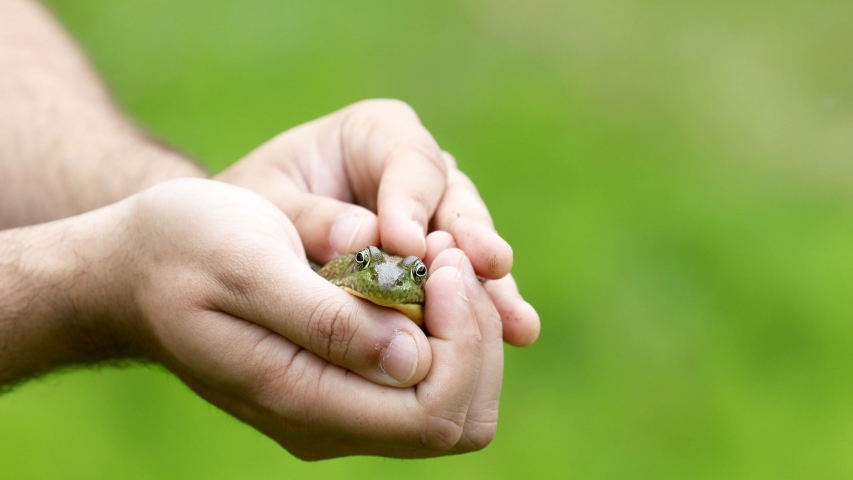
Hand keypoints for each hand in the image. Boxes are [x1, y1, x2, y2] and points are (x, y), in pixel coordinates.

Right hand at [92, 179, 499, 457]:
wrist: (137, 271)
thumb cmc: (184, 251)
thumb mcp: (247, 266)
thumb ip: (325, 320)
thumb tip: (412, 359)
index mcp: (303, 401)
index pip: (433, 413)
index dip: (463, 338)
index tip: (439, 258)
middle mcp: (330, 422)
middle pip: (460, 418)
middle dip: (477, 335)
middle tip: (447, 256)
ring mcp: (340, 409)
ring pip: (454, 402)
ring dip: (468, 331)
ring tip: (436, 260)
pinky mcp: (344, 384)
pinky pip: (427, 379)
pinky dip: (447, 328)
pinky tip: (422, 275)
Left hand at [216, 99, 539, 345]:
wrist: (242, 239)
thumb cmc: (247, 211)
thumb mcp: (263, 204)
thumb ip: (309, 218)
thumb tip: (362, 240)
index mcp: (374, 135)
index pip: (408, 161)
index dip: (413, 202)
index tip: (409, 245)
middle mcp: (415, 172)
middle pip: (455, 200)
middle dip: (469, 239)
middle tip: (486, 265)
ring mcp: (436, 216)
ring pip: (471, 245)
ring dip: (489, 283)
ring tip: (514, 318)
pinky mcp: (440, 262)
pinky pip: (467, 283)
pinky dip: (485, 309)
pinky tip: (516, 332)